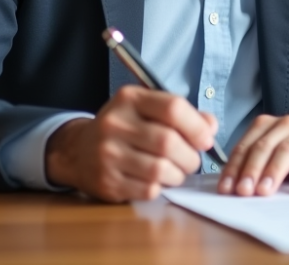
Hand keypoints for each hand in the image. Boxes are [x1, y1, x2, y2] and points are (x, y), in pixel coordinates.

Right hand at [44, 85, 217, 201]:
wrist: (78, 151)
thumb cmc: (124, 129)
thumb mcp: (148, 110)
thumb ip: (182, 115)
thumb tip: (210, 127)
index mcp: (129, 99)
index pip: (173, 108)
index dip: (197, 126)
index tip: (206, 139)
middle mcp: (115, 123)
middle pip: (169, 142)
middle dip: (190, 156)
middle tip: (192, 160)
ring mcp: (108, 154)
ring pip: (161, 169)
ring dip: (178, 174)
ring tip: (176, 171)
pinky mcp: (107, 181)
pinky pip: (149, 189)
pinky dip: (161, 187)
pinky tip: (157, 180)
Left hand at [218, 114, 288, 196]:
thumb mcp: (276, 152)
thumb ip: (256, 163)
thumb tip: (231, 186)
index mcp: (269, 125)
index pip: (246, 146)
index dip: (234, 168)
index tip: (225, 189)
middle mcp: (287, 126)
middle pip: (264, 147)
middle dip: (250, 170)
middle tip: (243, 191)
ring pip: (287, 151)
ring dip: (273, 172)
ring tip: (265, 192)